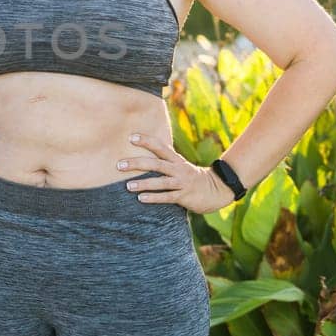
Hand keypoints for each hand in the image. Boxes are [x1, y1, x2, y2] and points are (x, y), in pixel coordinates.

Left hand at [117, 133, 237, 212]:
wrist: (216, 190)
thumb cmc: (191, 177)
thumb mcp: (180, 165)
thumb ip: (164, 160)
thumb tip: (142, 154)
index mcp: (176, 159)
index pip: (160, 146)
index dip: (146, 141)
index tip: (131, 138)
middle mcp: (178, 169)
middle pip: (156, 163)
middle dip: (137, 164)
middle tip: (119, 165)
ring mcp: (181, 182)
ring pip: (160, 182)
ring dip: (143, 183)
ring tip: (128, 186)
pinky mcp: (184, 196)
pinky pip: (167, 197)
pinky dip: (154, 197)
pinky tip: (141, 198)